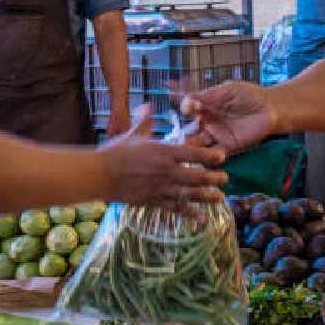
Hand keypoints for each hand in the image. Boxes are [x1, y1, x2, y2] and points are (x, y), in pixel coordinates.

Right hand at [97, 106, 228, 205]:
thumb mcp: (132, 134)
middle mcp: (166, 171)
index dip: (210, 156)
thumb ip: (144, 121)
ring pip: (190, 194)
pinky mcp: (153, 201)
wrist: (98, 175)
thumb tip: (147, 105)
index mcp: (164, 152)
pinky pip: (175, 209)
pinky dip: (189, 214)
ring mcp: (161, 188)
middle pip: (196, 177)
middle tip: (226, 179)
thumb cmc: (115, 152)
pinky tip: (201, 219)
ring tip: (221, 198)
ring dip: (207, 196)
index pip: (193, 154)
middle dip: (214, 178)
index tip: (223, 157)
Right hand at [180, 80, 273, 153]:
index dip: (188, 108)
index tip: (189, 108)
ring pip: (199, 144)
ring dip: (192, 148)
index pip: (190, 108)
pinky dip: (208, 157)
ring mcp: (217, 136)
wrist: (271, 108)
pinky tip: (204, 157)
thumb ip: (209, 95)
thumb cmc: (250, 95)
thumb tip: (189, 100)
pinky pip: (214, 154)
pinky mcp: (228, 147)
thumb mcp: (228, 90)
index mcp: (206, 106)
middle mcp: (208, 122)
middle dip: (183, 133)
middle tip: (180, 135)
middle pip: (190, 129)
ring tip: (188, 149)